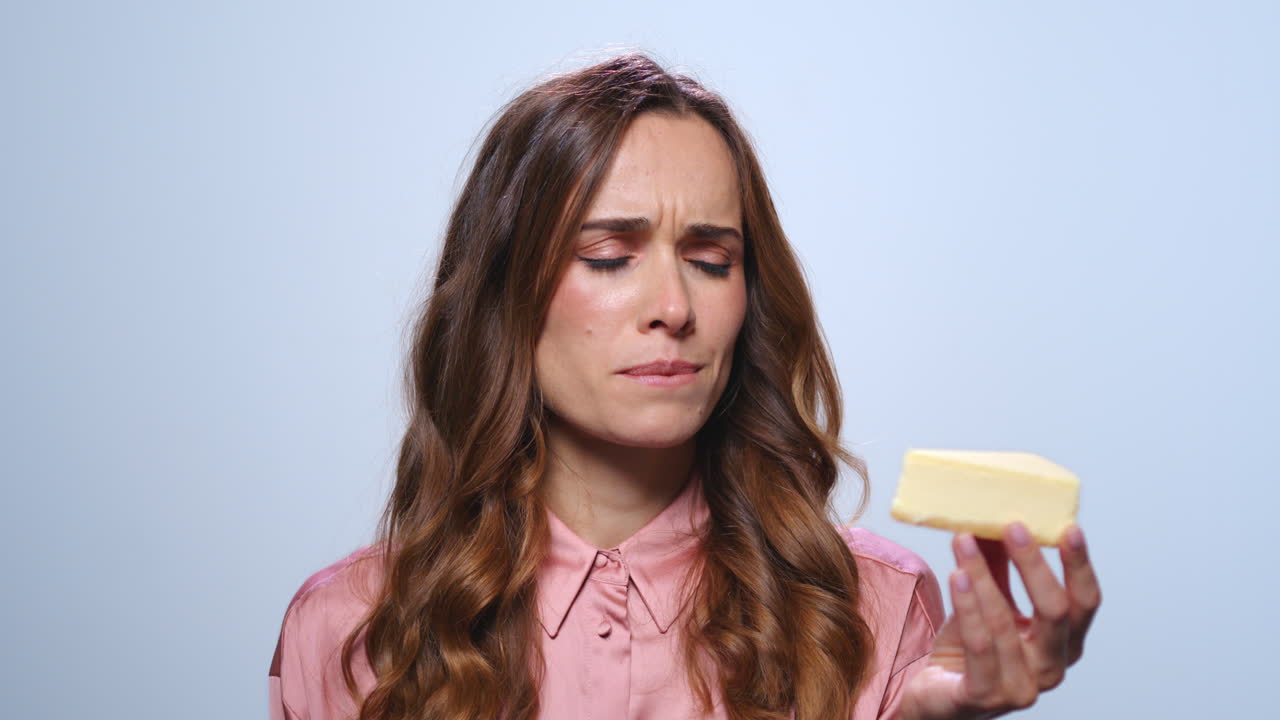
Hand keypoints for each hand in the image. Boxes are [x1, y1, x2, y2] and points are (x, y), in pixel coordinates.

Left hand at [898, 523, 1100, 719]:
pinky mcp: (985, 696)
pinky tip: (957, 575)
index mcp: (1064, 644)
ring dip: (984, 576)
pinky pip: (979, 645)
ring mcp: (1021, 687)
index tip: (1068, 527)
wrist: (937, 695)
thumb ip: (998, 565)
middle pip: (1055, 612)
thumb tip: (997, 516)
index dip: (1079, 566)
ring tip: (964, 540)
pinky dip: (968, 606)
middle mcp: (1051, 668)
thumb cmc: (970, 648)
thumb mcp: (989, 600)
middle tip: (1011, 525)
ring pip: (1006, 623)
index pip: (1085, 603)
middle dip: (1034, 564)